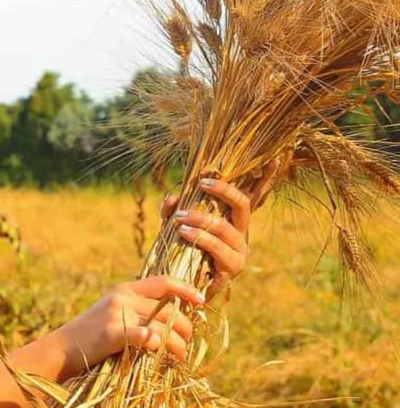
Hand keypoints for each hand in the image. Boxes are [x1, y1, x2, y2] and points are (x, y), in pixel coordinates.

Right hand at [51, 276, 203, 378]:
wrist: (62, 348)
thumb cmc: (92, 335)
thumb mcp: (114, 312)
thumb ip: (138, 309)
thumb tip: (171, 316)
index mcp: (126, 289)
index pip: (164, 282)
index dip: (186, 289)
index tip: (202, 300)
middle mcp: (124, 297)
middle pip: (169, 309)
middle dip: (186, 329)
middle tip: (188, 344)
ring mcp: (117, 314)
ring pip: (162, 326)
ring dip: (177, 344)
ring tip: (180, 356)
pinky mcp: (112, 332)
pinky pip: (142, 335)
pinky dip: (154, 342)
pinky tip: (158, 349)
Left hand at [159, 159, 279, 292]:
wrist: (181, 290)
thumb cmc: (182, 253)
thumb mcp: (175, 227)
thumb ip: (173, 211)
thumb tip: (173, 198)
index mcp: (233, 220)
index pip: (253, 195)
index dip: (266, 178)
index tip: (274, 157)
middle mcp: (241, 234)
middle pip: (242, 205)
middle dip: (223, 190)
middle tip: (201, 182)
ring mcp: (239, 252)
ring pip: (225, 227)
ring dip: (201, 219)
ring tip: (180, 218)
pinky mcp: (231, 270)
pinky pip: (218, 250)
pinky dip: (200, 238)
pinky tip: (184, 233)